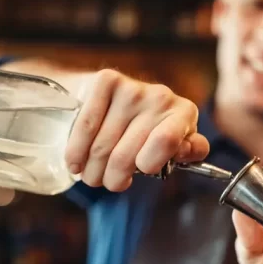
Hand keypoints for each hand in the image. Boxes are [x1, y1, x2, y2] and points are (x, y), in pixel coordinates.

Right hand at [65, 69, 209, 190]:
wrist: (117, 96)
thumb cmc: (149, 130)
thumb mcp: (174, 144)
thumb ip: (187, 152)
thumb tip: (182, 152)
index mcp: (184, 114)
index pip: (166, 142)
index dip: (148, 164)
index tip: (139, 171)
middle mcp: (160, 97)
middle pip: (126, 155)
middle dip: (112, 179)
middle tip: (108, 183)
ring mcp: (133, 88)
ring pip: (103, 147)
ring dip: (92, 172)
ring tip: (92, 176)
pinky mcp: (106, 80)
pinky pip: (86, 127)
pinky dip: (76, 152)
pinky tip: (75, 164)